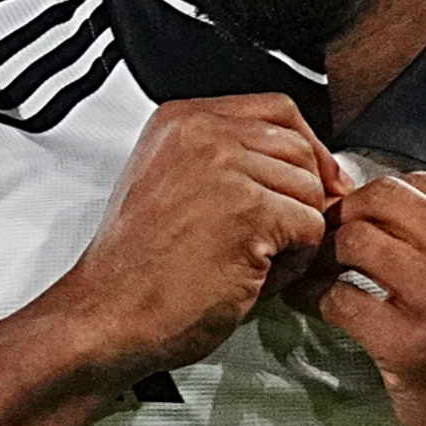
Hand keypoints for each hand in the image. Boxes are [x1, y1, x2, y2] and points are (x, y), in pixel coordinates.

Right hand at [38, 96, 340, 383]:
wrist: (107, 316)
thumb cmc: (138, 271)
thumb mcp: (171, 186)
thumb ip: (226, 162)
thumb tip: (302, 167)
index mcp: (181, 121)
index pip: (277, 110)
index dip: (307, 149)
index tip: (318, 179)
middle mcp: (201, 133)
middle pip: (300, 148)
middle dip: (303, 197)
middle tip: (276, 238)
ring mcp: (224, 168)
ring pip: (311, 189)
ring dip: (298, 233)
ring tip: (257, 261)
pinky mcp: (247, 210)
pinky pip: (310, 227)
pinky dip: (295, 262)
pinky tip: (258, 276)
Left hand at [307, 171, 425, 425]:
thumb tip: (404, 215)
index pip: (420, 182)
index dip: (378, 195)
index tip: (361, 211)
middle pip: (383, 200)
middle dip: (346, 213)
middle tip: (330, 233)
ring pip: (355, 240)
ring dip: (325, 253)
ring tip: (318, 267)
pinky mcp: (408, 346)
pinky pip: (340, 299)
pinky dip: (315, 296)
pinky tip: (314, 302)